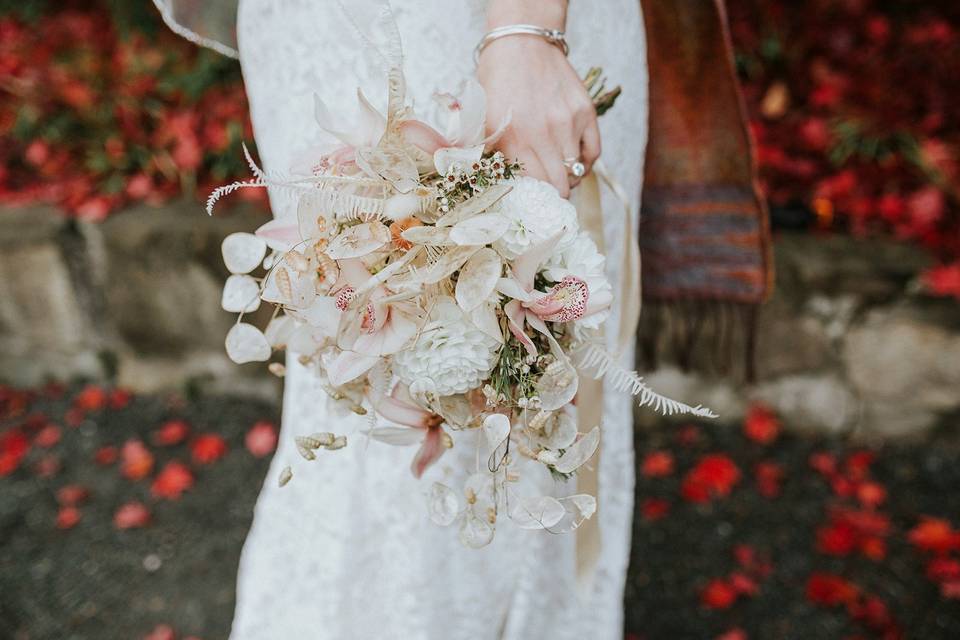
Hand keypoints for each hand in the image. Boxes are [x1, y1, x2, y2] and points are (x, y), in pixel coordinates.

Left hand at [477, 29, 599, 197]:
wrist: (521, 44)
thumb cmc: (498, 84)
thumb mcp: (484, 120)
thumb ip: (492, 154)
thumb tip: (506, 186)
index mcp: (515, 139)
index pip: (534, 187)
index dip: (535, 199)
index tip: (534, 202)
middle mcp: (544, 134)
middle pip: (559, 186)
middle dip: (554, 196)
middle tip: (549, 197)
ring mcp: (568, 123)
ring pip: (577, 172)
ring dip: (570, 179)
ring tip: (560, 176)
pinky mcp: (586, 112)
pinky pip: (594, 153)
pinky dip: (586, 164)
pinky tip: (574, 162)